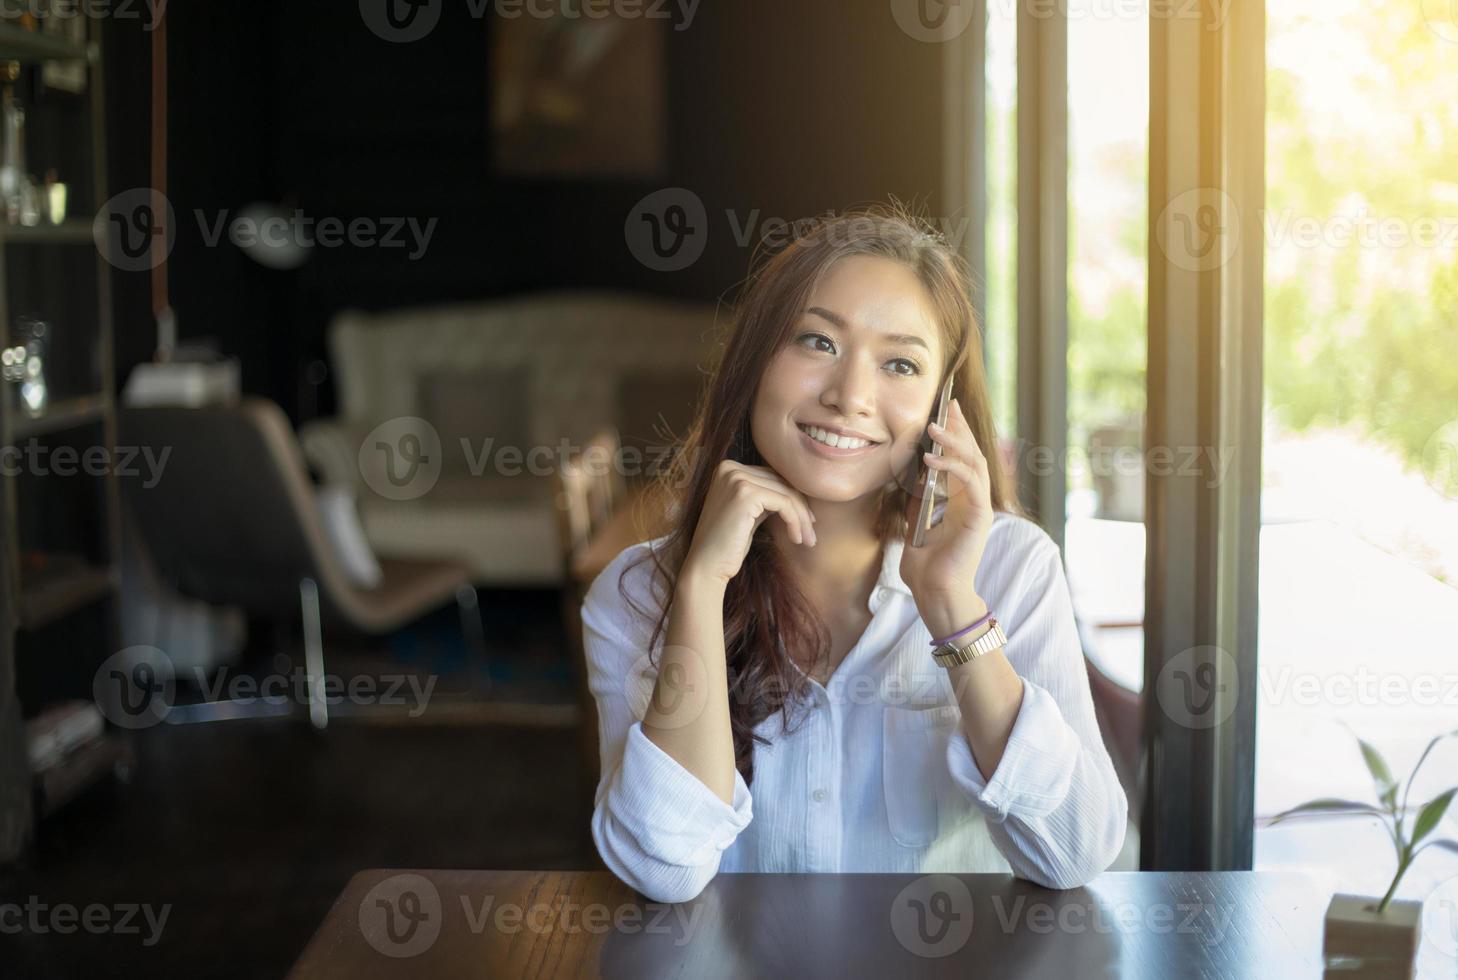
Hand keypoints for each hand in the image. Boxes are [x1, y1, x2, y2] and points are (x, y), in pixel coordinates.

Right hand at [682, 459, 816, 586]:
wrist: (706, 567)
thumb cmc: (728, 545)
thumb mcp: (749, 513)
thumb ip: (766, 497)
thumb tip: (798, 492)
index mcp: (727, 468)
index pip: (772, 477)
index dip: (793, 498)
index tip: (807, 521)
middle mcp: (729, 468)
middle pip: (781, 482)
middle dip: (801, 509)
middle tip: (811, 534)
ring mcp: (736, 478)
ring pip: (786, 493)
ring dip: (802, 518)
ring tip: (808, 540)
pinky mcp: (746, 494)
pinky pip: (784, 504)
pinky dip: (795, 521)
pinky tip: (797, 538)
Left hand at [899, 397, 994, 616]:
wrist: (935, 593)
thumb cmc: (925, 565)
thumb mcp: (916, 522)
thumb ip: (918, 498)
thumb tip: (911, 474)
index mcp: (961, 500)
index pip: (963, 457)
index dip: (957, 432)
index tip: (946, 408)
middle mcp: (974, 500)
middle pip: (972, 453)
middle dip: (960, 427)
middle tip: (948, 404)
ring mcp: (979, 508)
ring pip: (973, 463)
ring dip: (954, 442)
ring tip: (933, 427)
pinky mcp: (979, 518)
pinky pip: (970, 484)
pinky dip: (952, 467)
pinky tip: (930, 458)